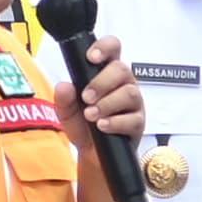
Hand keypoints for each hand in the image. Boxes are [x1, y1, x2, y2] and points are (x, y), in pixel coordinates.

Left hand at [54, 33, 144, 148]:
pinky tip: (102, 126)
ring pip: (129, 93)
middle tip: (86, 97)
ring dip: (107, 103)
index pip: (113, 49)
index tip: (92, 58)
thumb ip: (64, 98)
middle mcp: (123, 84)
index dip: (105, 47)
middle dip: (101, 82)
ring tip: (92, 115)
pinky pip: (132, 118)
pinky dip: (114, 122)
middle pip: (122, 69)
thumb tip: (64, 86)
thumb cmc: (84, 126)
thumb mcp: (66, 112)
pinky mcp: (138, 123)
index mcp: (107, 74)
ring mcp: (134, 104)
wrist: (92, 153)